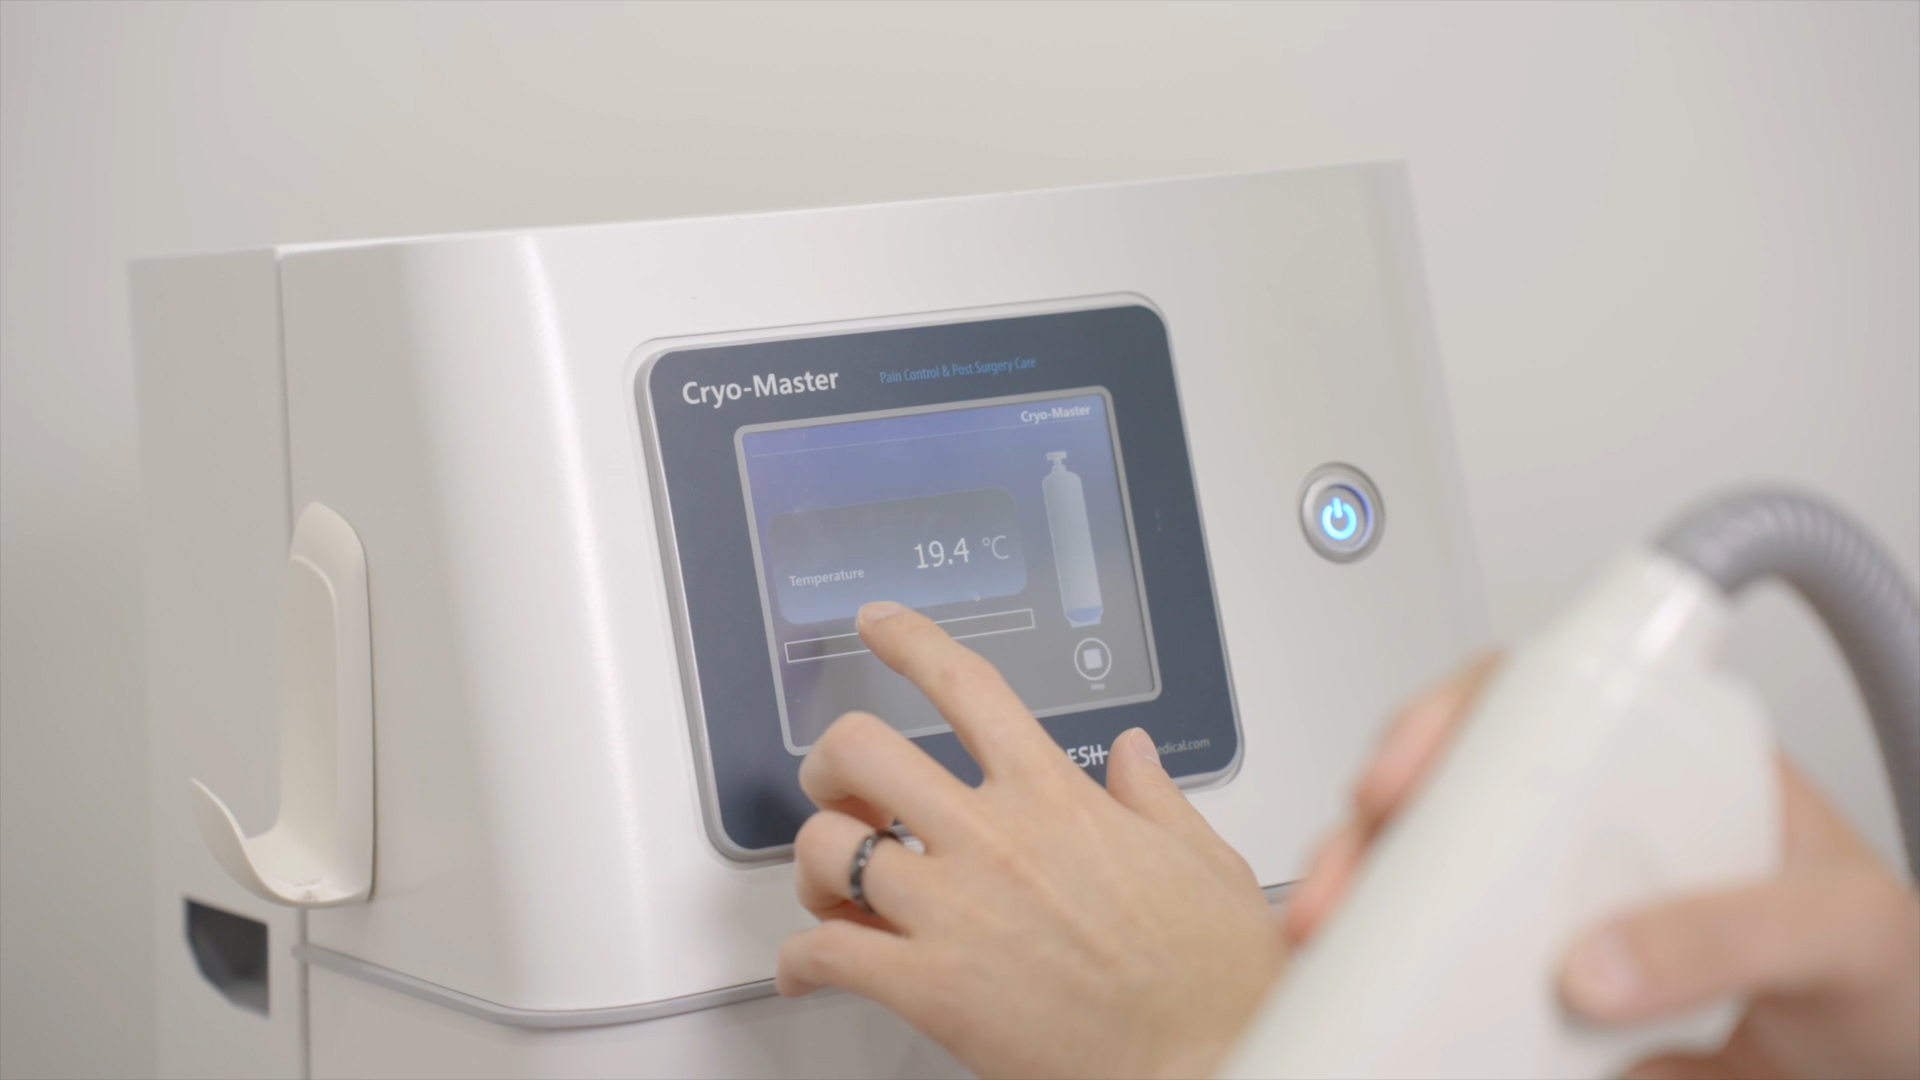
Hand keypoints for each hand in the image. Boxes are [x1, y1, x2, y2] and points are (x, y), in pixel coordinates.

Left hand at [776, 602, 1285, 1078]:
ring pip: (827, 847)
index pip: (966, 685)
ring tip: (836, 889)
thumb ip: (1154, 797)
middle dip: (832, 764)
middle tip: (841, 790)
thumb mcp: (1204, 861)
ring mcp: (955, 910)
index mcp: (1056, 798)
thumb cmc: (1213, 980)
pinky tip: (810, 967)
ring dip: (816, 866)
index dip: (910, 641)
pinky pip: (825, 951)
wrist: (1205, 1061)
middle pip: (862, 751)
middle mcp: (995, 839)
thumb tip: (1133, 756)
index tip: (881, 626)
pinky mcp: (930, 987)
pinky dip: (800, 959)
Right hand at [1286, 655, 1919, 1079]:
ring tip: (1331, 947)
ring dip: (1359, 899)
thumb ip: (1738, 930)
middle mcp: (1588, 831)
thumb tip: (1594, 963)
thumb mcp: (1842, 930)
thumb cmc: (1891, 982)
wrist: (1884, 1075)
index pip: (1531, 701)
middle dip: (1368, 825)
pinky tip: (1373, 1001)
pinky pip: (1445, 976)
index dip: (1445, 719)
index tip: (1403, 778)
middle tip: (1341, 884)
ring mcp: (1553, 911)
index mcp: (1658, 771)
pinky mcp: (1536, 998)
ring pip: (1424, 877)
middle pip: (1445, 787)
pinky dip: (1393, 982)